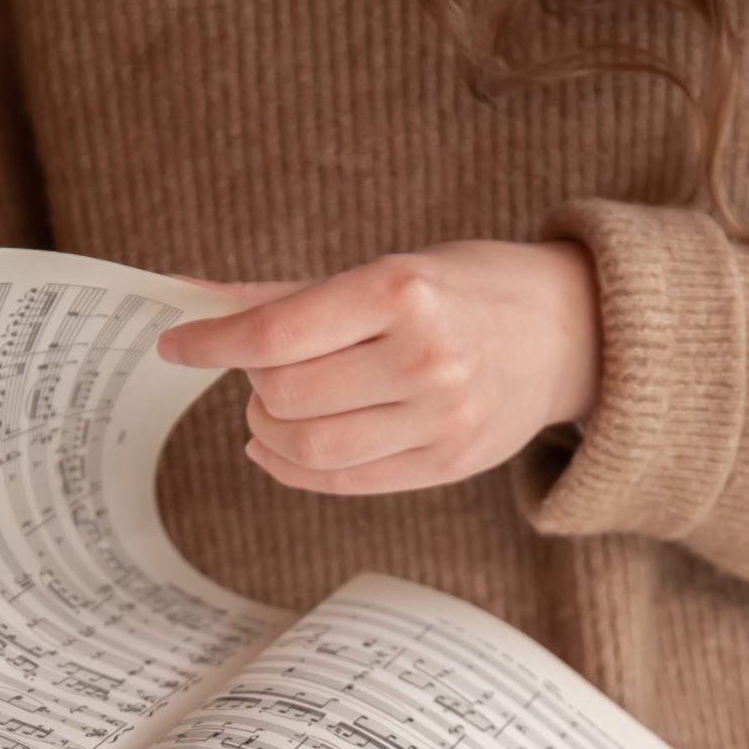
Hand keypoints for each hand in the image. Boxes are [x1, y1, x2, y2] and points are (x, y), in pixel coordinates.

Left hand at [157, 240, 601, 495]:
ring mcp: (439, 418)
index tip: (177, 345)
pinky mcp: (446, 463)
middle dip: (251, 381)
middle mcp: (424, 358)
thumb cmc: (469, 289)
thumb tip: (199, 301)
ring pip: (307, 446)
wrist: (571, 332)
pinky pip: (342, 481)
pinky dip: (292, 467)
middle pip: (284, 393)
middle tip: (257, 365)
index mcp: (403, 290)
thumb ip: (293, 294)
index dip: (211, 343)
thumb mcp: (390, 267)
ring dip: (267, 427)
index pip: (277, 333)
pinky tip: (280, 445)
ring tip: (272, 405)